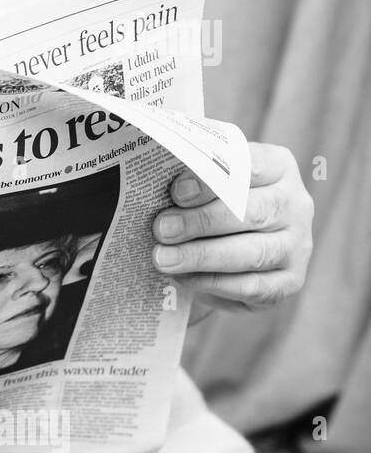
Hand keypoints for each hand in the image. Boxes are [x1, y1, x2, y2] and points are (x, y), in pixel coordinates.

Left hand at [152, 143, 313, 316]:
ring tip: (163, 259)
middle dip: (201, 221)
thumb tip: (155, 181)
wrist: (230, 250)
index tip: (176, 191)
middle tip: (162, 229)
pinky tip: (182, 277)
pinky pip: (251, 286)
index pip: (252, 166)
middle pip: (252, 212)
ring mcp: (297, 245)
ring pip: (252, 253)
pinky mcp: (289, 282)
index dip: (213, 179)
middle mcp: (295, 205)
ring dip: (202, 256)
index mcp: (278, 167)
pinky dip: (211, 283)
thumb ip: (190, 176)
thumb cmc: (212, 204)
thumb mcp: (205, 182)